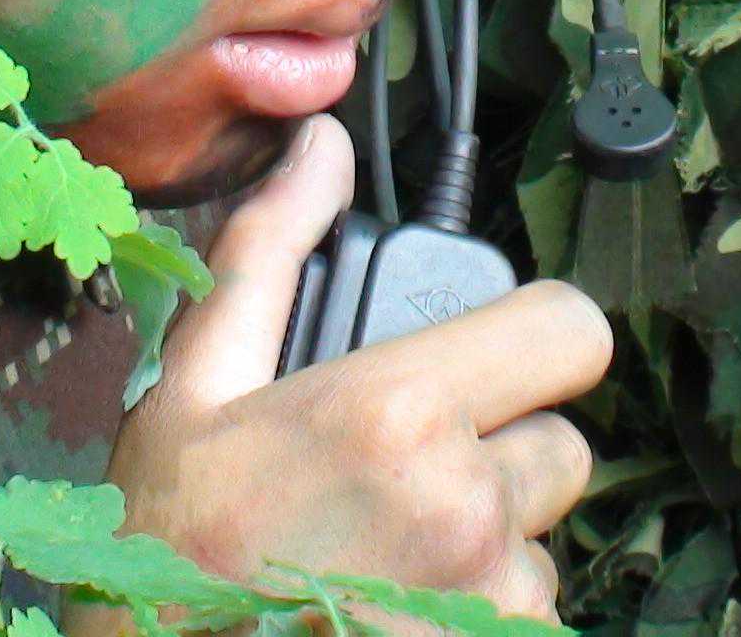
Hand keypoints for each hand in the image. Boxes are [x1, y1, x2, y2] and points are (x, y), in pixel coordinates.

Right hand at [100, 116, 603, 621]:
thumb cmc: (169, 550)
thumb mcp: (194, 385)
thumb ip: (270, 252)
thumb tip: (320, 149)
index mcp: (400, 413)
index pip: (571, 331)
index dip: (537, 334)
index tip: (493, 355)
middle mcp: (465, 505)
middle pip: (562, 442)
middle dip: (501, 448)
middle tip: (405, 472)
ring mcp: (490, 595)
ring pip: (541, 532)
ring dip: (489, 535)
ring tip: (387, 546)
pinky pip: (526, 610)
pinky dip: (478, 603)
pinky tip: (395, 600)